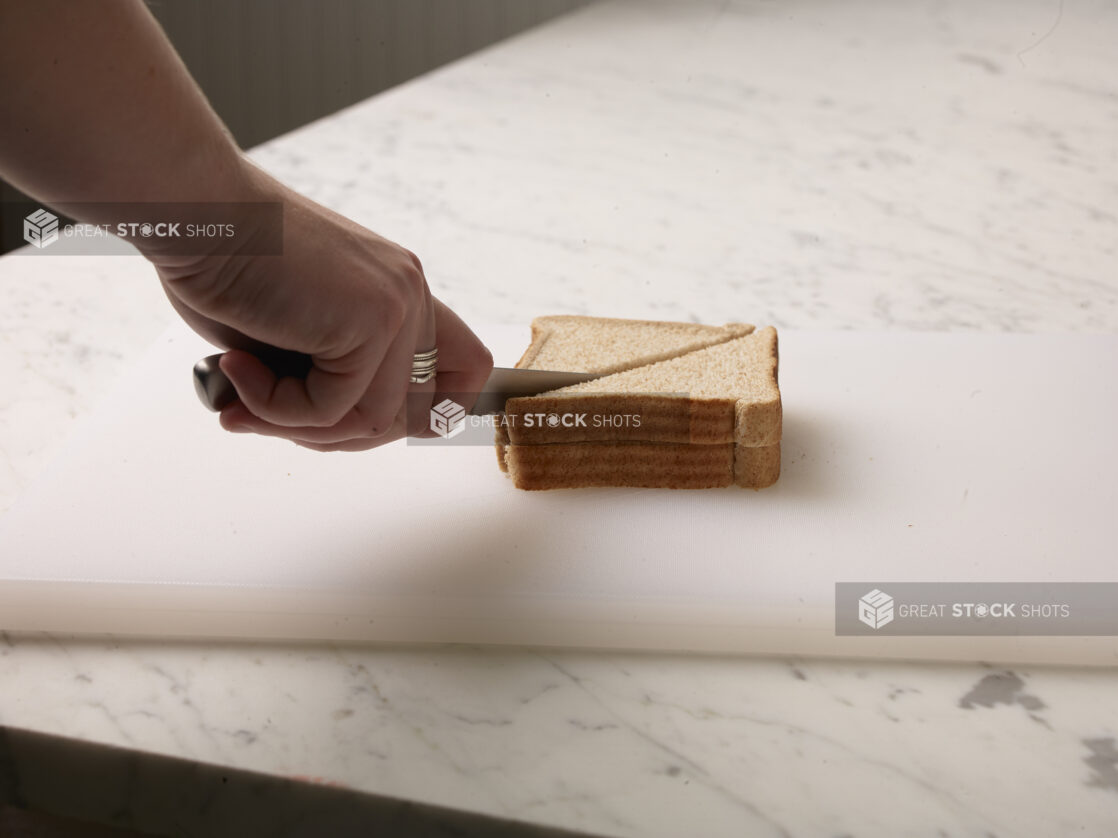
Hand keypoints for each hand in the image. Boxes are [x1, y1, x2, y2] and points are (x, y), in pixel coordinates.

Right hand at [151, 164, 492, 449]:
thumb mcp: (292, 330)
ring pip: (371, 420)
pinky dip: (274, 408)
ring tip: (242, 398)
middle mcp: (410, 294)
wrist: (188, 211)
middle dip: (337, 435)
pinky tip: (236, 366)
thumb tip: (335, 437)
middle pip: (417, 414)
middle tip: (268, 417)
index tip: (350, 423)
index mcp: (400, 290)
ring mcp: (397, 306)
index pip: (463, 372)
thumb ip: (327, 376)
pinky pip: (331, 410)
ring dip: (295, 426)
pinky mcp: (370, 322)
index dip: (423, 413)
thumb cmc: (221, 263)